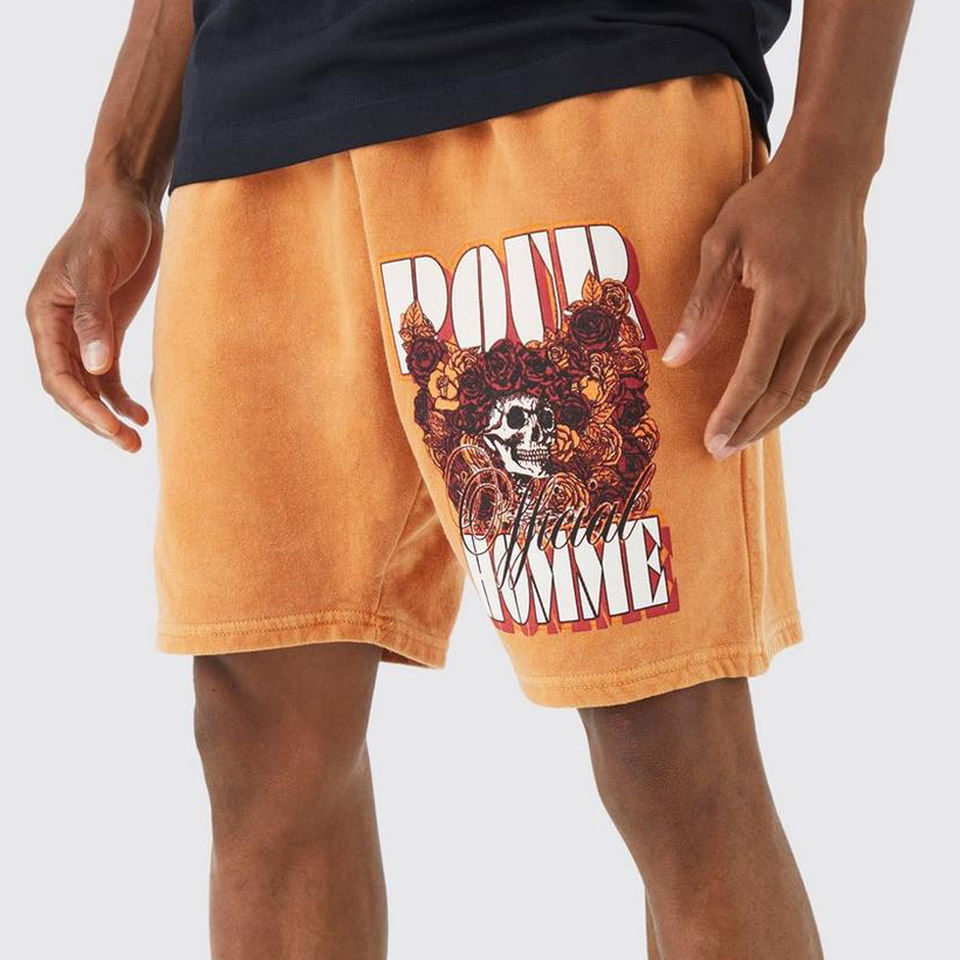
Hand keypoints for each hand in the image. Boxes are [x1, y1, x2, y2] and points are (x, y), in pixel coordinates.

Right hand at [26, 180, 162, 451]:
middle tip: (129, 446)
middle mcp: (58, 329)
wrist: (128, 203)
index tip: (110, 430)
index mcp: (45, 316)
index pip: (57, 376)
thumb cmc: (109, 228)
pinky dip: (122, 395)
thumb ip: (96, 318)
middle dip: (96, 419)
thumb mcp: (98, 269)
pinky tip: (142, 414)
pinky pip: (109, 373)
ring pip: (90, 385)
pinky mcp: (108, 329)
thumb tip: (97, 367)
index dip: (82, 408)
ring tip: (136, 441)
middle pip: (71, 388)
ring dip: (109, 414)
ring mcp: (83, 331)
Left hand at [662, 155, 867, 459]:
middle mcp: (820, 315)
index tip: (711, 442)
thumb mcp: (720, 246)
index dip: (731, 414)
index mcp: (784, 299)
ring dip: (774, 417)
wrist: (829, 174)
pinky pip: (824, 368)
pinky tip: (774, 403)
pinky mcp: (854, 314)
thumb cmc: (766, 205)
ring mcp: (843, 317)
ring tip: (743, 435)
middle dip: (749, 427)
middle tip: (721, 451)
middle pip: (782, 392)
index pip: (755, 376)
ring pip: (807, 386)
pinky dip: (798, 391)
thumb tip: (675, 359)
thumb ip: (700, 307)